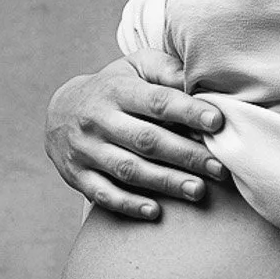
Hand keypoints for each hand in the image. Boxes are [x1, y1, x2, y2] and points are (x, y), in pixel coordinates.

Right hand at [45, 47, 227, 218]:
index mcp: (116, 90)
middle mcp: (97, 119)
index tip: (216, 122)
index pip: (156, 101)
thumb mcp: (136, 67)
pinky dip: (129, 204)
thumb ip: (168, 71)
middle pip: (146, 139)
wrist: (61, 110)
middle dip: (186, 154)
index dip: (187, 112)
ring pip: (128, 169)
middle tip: (218, 167)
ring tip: (197, 190)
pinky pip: (103, 194)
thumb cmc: (114, 87)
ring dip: (165, 182)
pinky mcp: (77, 175)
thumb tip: (201, 83)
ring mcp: (85, 149)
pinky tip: (155, 211)